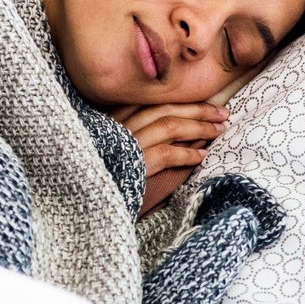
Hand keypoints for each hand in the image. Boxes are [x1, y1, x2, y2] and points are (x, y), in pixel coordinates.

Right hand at [113, 102, 227, 214]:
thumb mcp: (113, 148)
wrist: (82, 201)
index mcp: (115, 118)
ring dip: (199, 127)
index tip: (204, 104)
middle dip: (198, 109)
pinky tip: (202, 156)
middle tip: (222, 112)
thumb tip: (174, 133)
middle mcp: (120, 126)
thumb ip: (134, 135)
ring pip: (169, 126)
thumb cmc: (104, 175)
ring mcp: (126, 143)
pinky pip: (166, 153)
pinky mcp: (133, 164)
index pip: (153, 102)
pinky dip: (187, 154)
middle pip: (165, 109)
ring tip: (219, 130)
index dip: (182, 102)